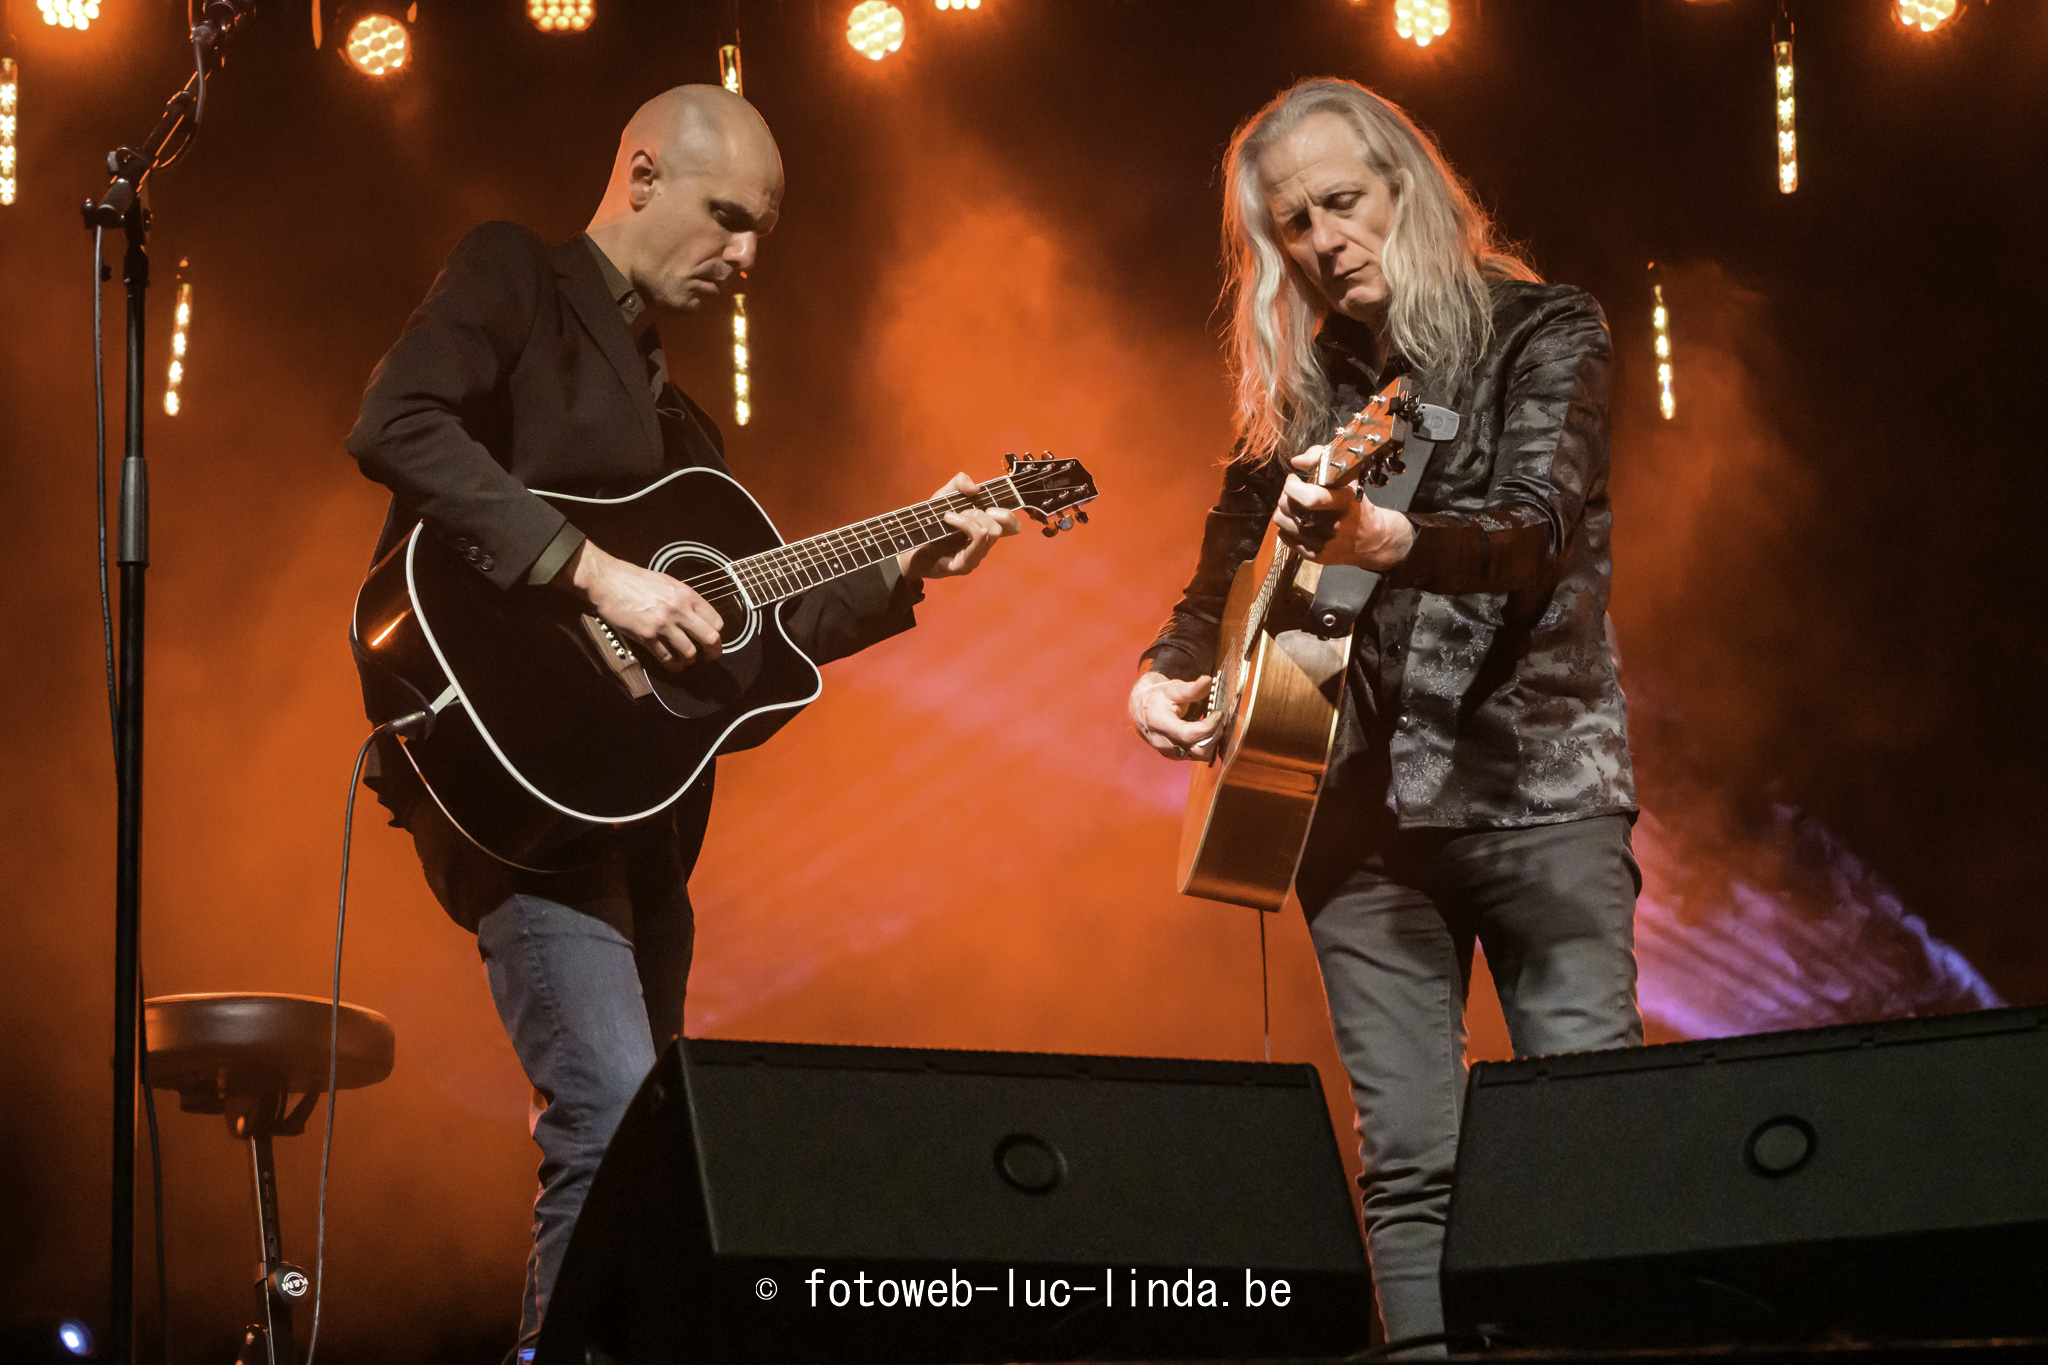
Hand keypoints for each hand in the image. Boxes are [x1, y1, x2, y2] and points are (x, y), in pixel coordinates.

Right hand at [565, 539, 721, 671]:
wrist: (608, 581)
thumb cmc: (635, 580)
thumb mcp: (667, 582)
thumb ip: (684, 598)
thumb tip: (697, 615)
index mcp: (686, 595)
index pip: (715, 621)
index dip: (717, 634)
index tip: (714, 640)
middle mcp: (678, 610)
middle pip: (710, 638)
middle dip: (713, 652)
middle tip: (710, 657)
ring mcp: (663, 624)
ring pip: (689, 652)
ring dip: (690, 660)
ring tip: (687, 661)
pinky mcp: (646, 636)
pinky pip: (667, 658)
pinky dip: (673, 666)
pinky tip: (673, 665)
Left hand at [897, 472, 1019, 581]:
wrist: (907, 546)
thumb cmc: (929, 524)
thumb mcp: (943, 496)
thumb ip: (959, 483)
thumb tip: (976, 488)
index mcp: (984, 530)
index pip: (1012, 527)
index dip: (1008, 514)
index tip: (989, 506)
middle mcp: (983, 546)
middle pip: (1001, 527)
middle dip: (980, 512)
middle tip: (961, 511)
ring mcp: (975, 557)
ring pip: (989, 532)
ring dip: (970, 518)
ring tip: (949, 516)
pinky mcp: (964, 565)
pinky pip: (977, 543)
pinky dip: (964, 524)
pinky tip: (948, 519)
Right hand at [1128, 671, 1222, 760]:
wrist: (1140, 710)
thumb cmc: (1157, 697)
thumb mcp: (1172, 689)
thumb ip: (1191, 689)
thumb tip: (1208, 680)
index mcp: (1160, 724)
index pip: (1189, 734)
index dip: (1209, 726)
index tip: (1218, 713)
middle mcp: (1163, 743)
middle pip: (1197, 749)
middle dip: (1213, 734)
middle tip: (1219, 718)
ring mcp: (1169, 752)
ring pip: (1200, 755)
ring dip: (1212, 741)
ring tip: (1214, 725)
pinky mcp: (1175, 756)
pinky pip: (1196, 756)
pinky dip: (1206, 745)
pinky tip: (1207, 731)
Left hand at [1272, 448, 1414, 569]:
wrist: (1371, 539)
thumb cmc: (1355, 504)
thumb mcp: (1348, 477)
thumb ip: (1321, 459)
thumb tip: (1296, 462)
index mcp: (1342, 502)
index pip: (1308, 497)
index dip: (1292, 485)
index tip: (1294, 479)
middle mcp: (1331, 525)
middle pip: (1288, 506)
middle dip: (1286, 494)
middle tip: (1294, 492)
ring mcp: (1321, 543)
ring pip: (1281, 521)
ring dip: (1285, 510)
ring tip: (1296, 506)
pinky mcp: (1314, 556)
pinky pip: (1284, 537)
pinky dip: (1287, 526)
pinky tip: (1299, 521)